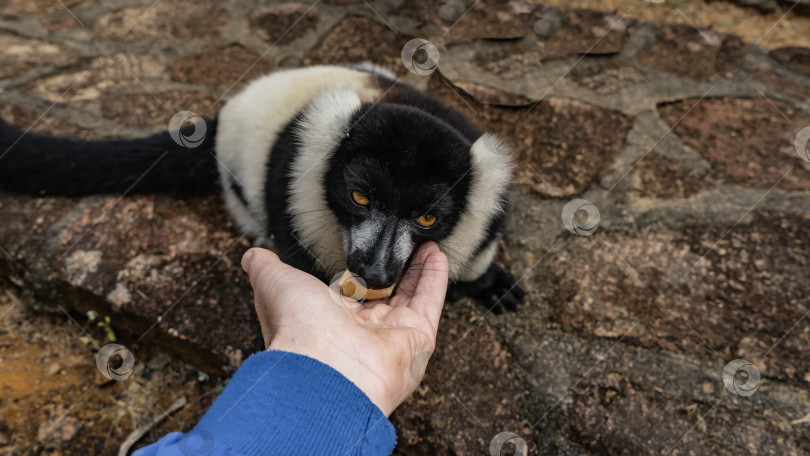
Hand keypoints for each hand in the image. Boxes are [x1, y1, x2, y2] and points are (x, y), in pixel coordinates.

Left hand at [240, 242, 448, 415]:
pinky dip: (435, 277)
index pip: (346, 292)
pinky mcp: (417, 338)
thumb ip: (266, 267)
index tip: (362, 252)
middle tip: (399, 245)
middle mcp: (360, 333)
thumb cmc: (297, 330)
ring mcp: (390, 336)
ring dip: (417, 268)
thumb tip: (252, 256)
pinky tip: (436, 253)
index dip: (355, 271)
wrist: (326, 366)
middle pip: (382, 294)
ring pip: (409, 295)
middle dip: (391, 269)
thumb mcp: (274, 283)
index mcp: (326, 321)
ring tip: (424, 242)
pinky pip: (430, 302)